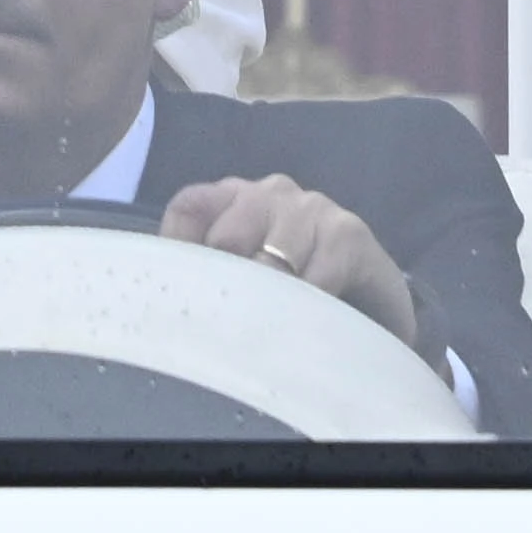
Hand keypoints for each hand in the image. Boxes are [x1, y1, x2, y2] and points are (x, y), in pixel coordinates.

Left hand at [160, 170, 425, 348]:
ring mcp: (310, 207)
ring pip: (270, 258)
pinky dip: (308, 311)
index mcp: (232, 199)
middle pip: (227, 235)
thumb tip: (156, 309)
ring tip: (268, 340)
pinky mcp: (349, 233)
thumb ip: (199, 279)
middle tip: (230, 333)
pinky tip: (307, 331)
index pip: (189, 208)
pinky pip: (317, 277)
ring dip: (269, 305)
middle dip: (228, 289)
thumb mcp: (242, 286)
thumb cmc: (295, 295)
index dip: (183, 255)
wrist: (374, 308)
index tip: (188, 304)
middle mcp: (268, 192)